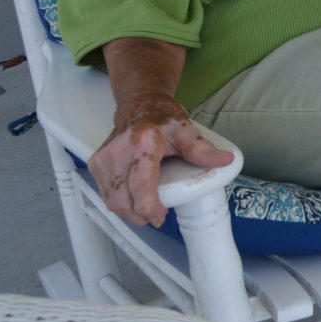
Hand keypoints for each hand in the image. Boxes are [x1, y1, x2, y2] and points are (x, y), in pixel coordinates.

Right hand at [89, 95, 233, 227]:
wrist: (139, 105)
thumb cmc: (163, 118)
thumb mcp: (186, 131)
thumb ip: (201, 149)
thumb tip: (225, 160)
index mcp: (142, 144)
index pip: (140, 187)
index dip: (149, 208)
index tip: (160, 216)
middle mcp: (118, 152)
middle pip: (122, 200)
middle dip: (138, 215)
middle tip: (155, 215)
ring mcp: (103, 159)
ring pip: (111, 201)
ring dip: (129, 211)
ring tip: (146, 206)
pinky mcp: (96, 165)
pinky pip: (105, 194)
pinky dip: (120, 201)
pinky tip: (134, 197)